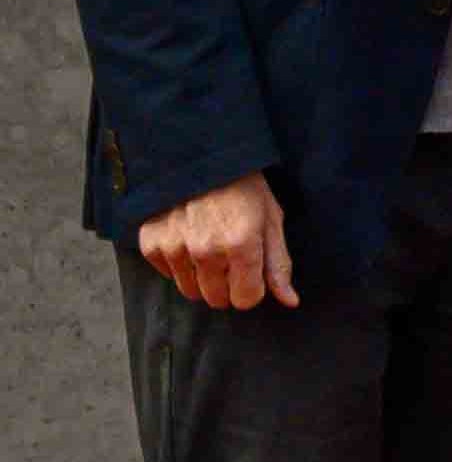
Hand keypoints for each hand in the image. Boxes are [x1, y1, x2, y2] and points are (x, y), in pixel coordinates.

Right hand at [139, 173, 298, 311]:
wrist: (201, 160)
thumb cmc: (244, 190)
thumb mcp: (271, 221)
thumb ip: (278, 264)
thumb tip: (290, 301)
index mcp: (241, 245)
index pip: (245, 300)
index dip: (252, 290)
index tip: (252, 274)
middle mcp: (206, 250)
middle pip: (217, 299)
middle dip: (228, 287)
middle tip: (231, 261)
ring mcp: (175, 248)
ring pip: (191, 291)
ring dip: (202, 278)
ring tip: (210, 249)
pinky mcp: (151, 243)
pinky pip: (168, 274)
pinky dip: (179, 264)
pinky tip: (188, 241)